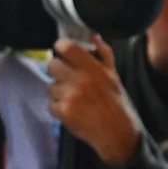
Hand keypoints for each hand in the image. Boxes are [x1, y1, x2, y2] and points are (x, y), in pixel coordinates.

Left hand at [45, 38, 139, 165]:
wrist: (117, 133)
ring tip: (72, 97)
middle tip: (67, 77)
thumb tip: (92, 35)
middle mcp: (80, 80)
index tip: (63, 51)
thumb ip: (103, 53)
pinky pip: (51, 103)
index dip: (61, 47)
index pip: (67, 47)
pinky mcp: (63, 112)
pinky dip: (58, 107)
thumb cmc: (115, 103)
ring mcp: (70, 97)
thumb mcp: (113, 75)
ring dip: (58, 90)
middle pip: (52, 65)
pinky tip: (71, 109)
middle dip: (58, 70)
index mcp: (93, 68)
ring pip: (50, 85)